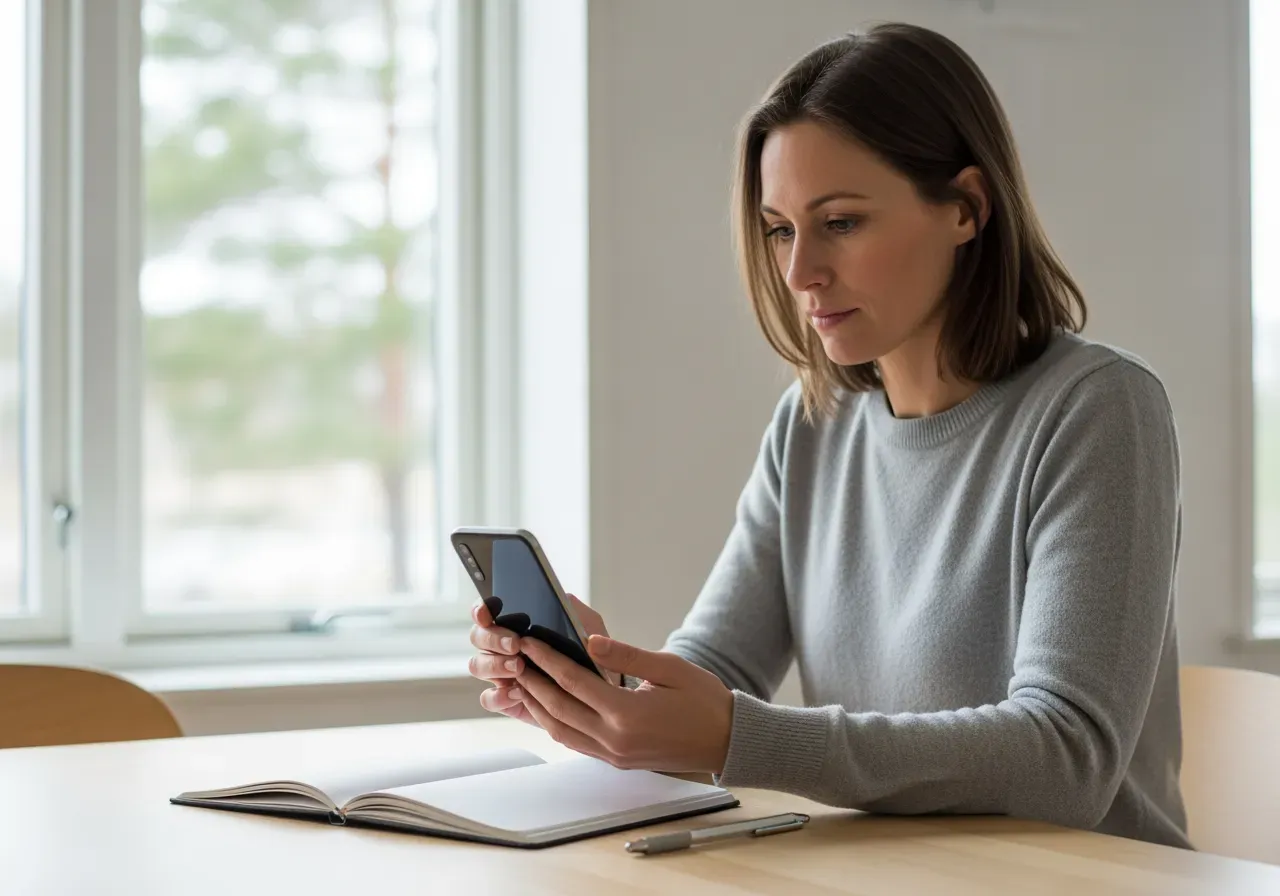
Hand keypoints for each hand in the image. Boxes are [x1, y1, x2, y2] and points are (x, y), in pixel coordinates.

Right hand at [468, 593, 612, 726]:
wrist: (598, 689)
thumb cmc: (588, 652)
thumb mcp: (588, 627)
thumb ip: (577, 611)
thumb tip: (565, 599)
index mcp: (514, 623)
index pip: (486, 611)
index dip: (481, 610)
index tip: (486, 614)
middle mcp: (501, 646)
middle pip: (478, 637)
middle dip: (493, 639)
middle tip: (515, 644)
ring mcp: (501, 672)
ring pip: (478, 666)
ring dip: (495, 665)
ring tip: (518, 667)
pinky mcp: (507, 699)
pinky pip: (489, 699)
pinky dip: (499, 696)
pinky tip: (517, 693)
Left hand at [515, 634, 732, 773]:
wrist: (728, 741)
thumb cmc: (704, 701)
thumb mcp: (669, 668)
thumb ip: (626, 656)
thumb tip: (589, 642)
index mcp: (627, 714)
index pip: (573, 682)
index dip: (546, 660)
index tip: (528, 642)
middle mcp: (615, 739)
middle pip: (558, 709)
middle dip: (532, 682)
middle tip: (514, 659)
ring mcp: (615, 755)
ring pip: (561, 731)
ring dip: (537, 707)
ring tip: (522, 682)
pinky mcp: (618, 761)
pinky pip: (576, 743)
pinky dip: (556, 724)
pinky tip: (548, 708)